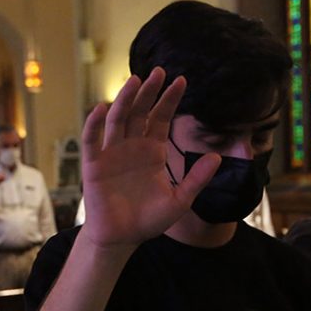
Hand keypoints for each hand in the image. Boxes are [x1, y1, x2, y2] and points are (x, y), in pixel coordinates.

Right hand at [80, 67, 218, 249]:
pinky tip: (100, 109)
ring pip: (118, 120)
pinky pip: (92, 141)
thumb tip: (217, 158)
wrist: (122, 239)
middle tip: (159, 72)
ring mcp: (112, 154)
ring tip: (135, 81)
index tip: (181, 80)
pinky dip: (94, 125)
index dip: (170, 100)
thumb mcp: (180, 201)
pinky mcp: (94, 166)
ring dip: (125, 100)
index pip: (161, 118)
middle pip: (140, 112)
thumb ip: (196, 180)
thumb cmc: (148, 220)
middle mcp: (132, 146)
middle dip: (149, 92)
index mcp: (153, 151)